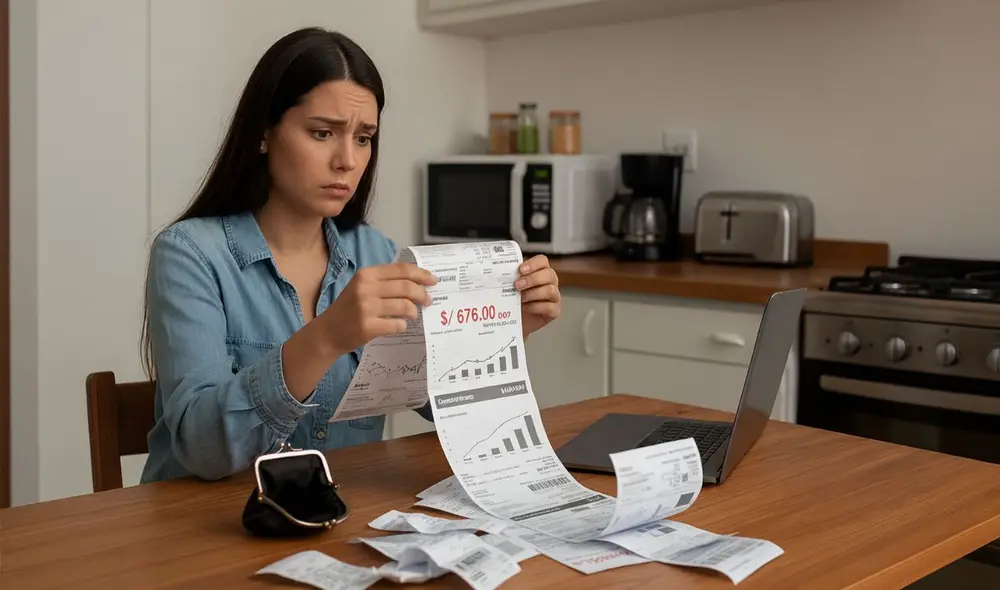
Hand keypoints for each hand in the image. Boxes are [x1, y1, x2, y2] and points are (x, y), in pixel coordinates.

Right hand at [321, 262, 436, 355]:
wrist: (328, 332)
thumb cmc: (349, 308)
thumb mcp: (362, 287)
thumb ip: (385, 281)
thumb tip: (417, 282)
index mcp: (366, 275)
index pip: (401, 269)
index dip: (421, 274)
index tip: (433, 280)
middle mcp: (366, 288)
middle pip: (406, 287)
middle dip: (422, 294)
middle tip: (428, 300)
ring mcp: (366, 308)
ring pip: (405, 306)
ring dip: (414, 311)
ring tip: (413, 314)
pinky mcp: (368, 326)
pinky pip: (397, 324)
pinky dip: (403, 325)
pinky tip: (399, 325)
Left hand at [515, 255, 560, 337]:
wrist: (513, 321)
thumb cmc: (512, 300)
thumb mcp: (508, 286)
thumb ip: (507, 277)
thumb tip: (494, 270)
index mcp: (540, 271)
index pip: (542, 261)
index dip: (533, 264)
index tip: (520, 270)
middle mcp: (549, 282)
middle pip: (549, 274)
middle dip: (532, 279)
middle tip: (517, 285)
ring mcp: (554, 296)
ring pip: (550, 290)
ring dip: (533, 293)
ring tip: (520, 298)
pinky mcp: (554, 311)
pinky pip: (550, 307)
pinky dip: (536, 307)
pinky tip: (525, 307)